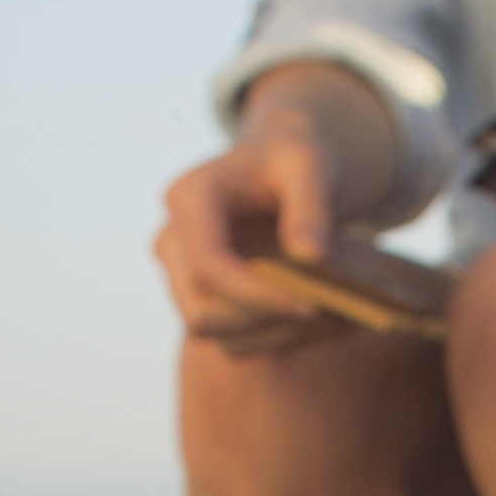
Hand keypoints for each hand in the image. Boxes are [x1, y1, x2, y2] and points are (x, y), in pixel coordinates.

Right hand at [153, 85, 379, 353]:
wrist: (280, 164)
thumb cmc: (293, 158)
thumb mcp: (310, 165)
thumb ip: (310, 207)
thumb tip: (309, 258)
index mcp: (189, 199)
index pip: (207, 265)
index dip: (255, 295)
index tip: (311, 305)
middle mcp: (172, 238)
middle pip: (200, 309)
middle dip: (261, 320)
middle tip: (323, 315)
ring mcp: (178, 271)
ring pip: (209, 330)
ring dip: (266, 333)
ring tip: (322, 316)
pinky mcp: (198, 294)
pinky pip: (226, 336)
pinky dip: (268, 337)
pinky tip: (308, 317)